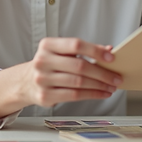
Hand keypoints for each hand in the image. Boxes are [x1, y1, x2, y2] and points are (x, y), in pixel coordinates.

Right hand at [0, 37, 121, 119]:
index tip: (111, 58)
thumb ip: (85, 50)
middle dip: (102, 73)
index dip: (95, 50)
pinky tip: (102, 93)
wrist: (25, 82)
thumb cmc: (49, 65)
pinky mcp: (45, 96)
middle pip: (79, 66)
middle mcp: (43, 61)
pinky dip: (92, 95)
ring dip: (99, 86)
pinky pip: (74, 95)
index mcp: (47, 45)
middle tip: (116, 77)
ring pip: (78, 82)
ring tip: (112, 87)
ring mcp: (42, 79)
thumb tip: (109, 51)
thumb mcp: (62, 52)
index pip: (75, 45)